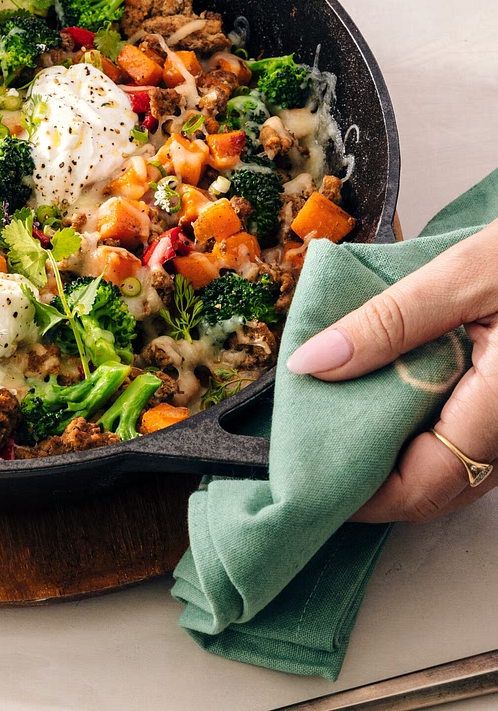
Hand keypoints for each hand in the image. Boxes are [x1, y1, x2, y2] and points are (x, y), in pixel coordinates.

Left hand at [286, 219, 497, 523]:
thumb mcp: (468, 273)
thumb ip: (389, 320)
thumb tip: (312, 363)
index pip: (421, 487)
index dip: (356, 494)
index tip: (300, 474)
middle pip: (432, 486)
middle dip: (365, 476)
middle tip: (304, 445)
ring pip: (450, 464)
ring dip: (389, 451)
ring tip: (330, 414)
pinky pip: (465, 434)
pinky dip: (417, 426)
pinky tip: (379, 392)